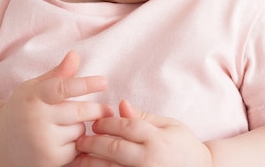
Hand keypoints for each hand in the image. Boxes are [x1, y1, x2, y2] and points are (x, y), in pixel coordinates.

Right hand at [0, 51, 112, 166]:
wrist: (0, 142)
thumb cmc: (23, 108)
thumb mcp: (35, 88)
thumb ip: (57, 74)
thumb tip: (75, 55)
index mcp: (32, 97)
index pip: (62, 88)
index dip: (85, 84)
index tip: (104, 82)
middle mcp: (36, 120)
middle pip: (78, 111)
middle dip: (96, 109)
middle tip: (107, 108)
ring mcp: (42, 142)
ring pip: (79, 130)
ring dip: (81, 126)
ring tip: (69, 124)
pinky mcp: (49, 161)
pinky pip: (76, 149)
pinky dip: (77, 143)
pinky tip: (65, 139)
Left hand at [74, 100, 210, 166]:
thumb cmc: (186, 147)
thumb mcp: (171, 126)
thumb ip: (145, 117)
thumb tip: (121, 105)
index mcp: (157, 138)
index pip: (126, 127)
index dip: (108, 123)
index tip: (96, 123)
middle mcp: (150, 158)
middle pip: (114, 148)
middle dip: (93, 143)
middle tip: (80, 140)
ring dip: (92, 162)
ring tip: (79, 157)